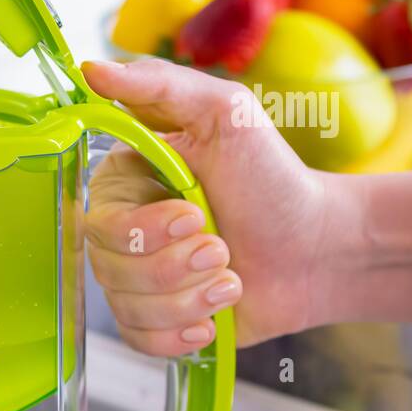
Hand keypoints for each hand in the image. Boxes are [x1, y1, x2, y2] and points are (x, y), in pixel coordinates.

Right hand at [82, 58, 333, 355]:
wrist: (319, 248)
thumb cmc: (273, 178)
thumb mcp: (224, 113)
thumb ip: (157, 86)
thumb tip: (92, 68)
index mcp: (125, 185)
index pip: (98, 221)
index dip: (143, 230)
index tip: (194, 215)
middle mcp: (121, 234)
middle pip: (110, 269)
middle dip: (176, 266)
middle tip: (223, 248)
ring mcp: (135, 282)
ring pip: (129, 307)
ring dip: (192, 297)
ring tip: (232, 278)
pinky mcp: (157, 323)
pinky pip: (142, 342)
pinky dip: (184, 334)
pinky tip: (214, 316)